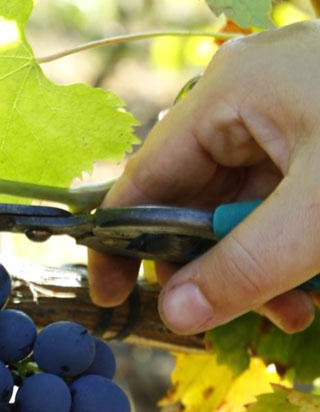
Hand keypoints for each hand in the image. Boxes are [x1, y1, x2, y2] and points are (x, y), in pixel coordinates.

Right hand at [90, 21, 319, 335]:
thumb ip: (244, 268)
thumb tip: (175, 315)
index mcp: (230, 93)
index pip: (144, 177)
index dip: (121, 242)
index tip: (112, 299)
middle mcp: (248, 100)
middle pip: (192, 200)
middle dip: (212, 268)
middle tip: (234, 318)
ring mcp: (288, 118)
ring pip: (239, 212)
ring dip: (259, 269)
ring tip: (298, 308)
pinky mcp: (319, 140)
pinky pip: (281, 206)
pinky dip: (292, 250)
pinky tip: (316, 282)